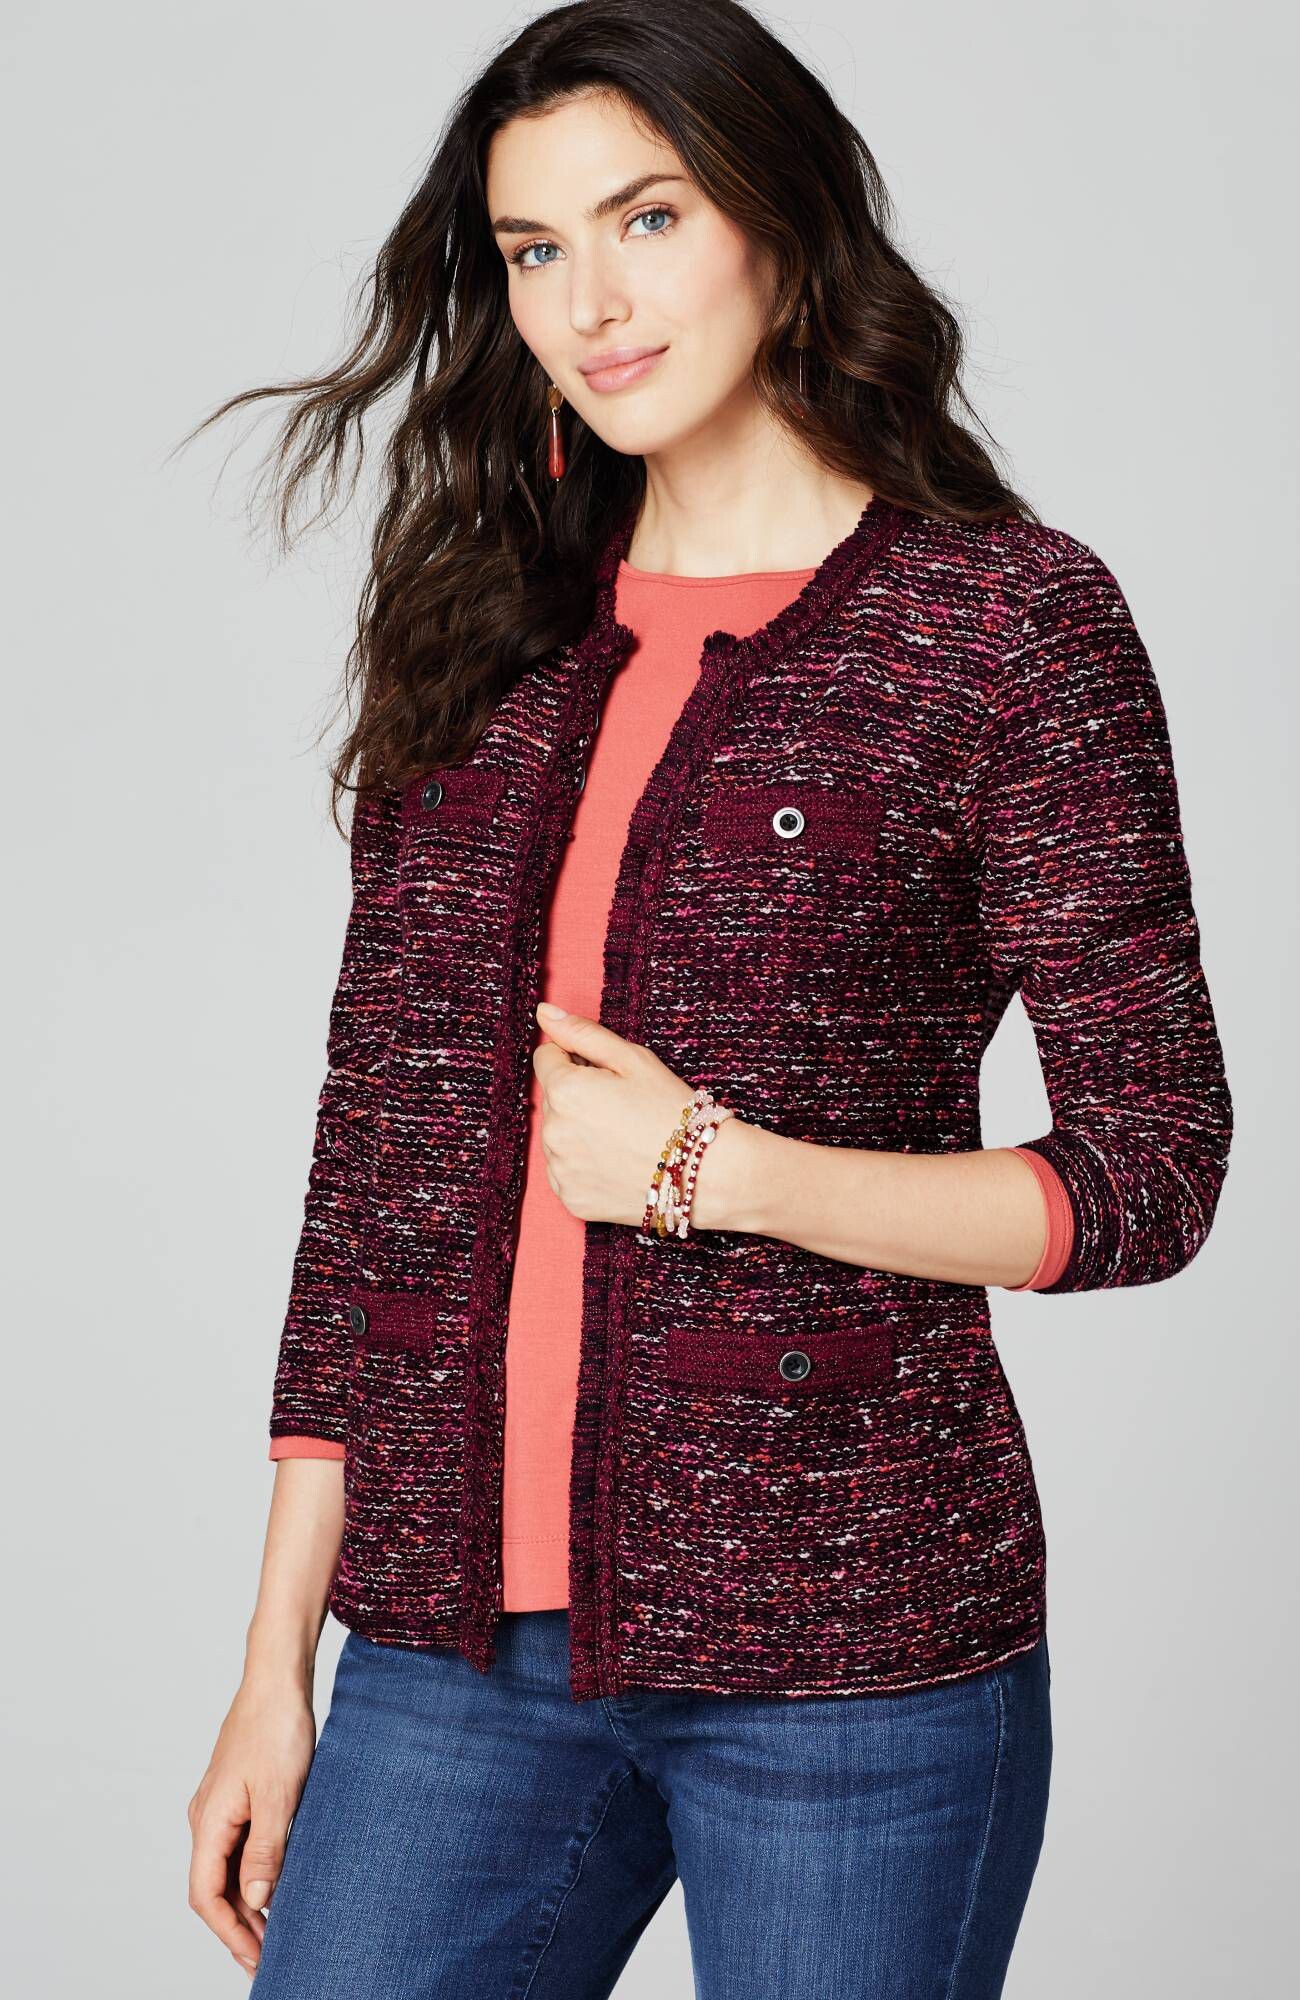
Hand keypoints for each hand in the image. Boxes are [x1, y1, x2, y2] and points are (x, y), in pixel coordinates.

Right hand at [187, 1677, 315, 1978]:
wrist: (277, 1679)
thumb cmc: (277, 1728)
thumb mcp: (281, 1795)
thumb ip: (267, 1850)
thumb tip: (257, 1901)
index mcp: (209, 1821)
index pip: (207, 1895)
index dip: (230, 1932)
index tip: (256, 1959)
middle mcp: (207, 1818)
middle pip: (214, 1887)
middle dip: (239, 1926)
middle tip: (269, 1957)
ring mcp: (221, 1806)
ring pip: (227, 1868)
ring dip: (248, 1901)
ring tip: (276, 1930)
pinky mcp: (238, 1794)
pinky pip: (239, 1846)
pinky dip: (255, 1872)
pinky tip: (278, 1883)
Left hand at [532, 1001, 748, 1230]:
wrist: (705, 1174)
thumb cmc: (671, 1110)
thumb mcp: (632, 1059)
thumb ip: (582, 1033)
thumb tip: (543, 1013)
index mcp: (565, 1090)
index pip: (546, 1059)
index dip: (577, 1059)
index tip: (609, 1075)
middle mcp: (553, 1132)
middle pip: (553, 1099)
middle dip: (578, 1096)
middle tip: (622, 1107)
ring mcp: (560, 1169)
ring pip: (557, 1135)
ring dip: (578, 1131)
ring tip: (622, 1137)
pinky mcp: (570, 1199)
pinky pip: (566, 1172)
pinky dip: (584, 1166)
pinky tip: (617, 1162)